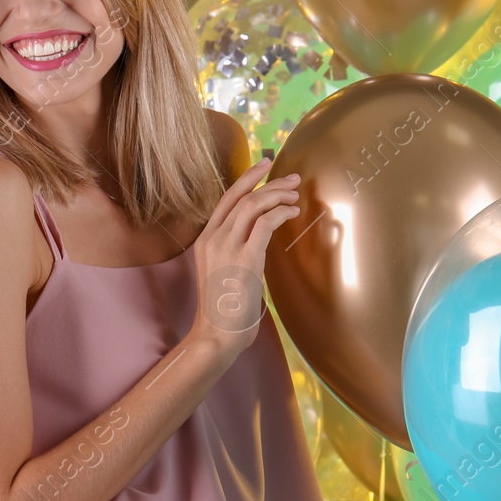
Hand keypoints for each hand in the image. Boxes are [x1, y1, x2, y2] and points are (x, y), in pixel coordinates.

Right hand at [187, 157, 299, 360]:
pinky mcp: (245, 258)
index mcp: (205, 239)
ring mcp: (227, 247)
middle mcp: (213, 238)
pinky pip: (264, 224)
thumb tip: (260, 238)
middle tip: (289, 176)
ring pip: (252, 205)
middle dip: (266, 181)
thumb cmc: (224, 310)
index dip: (246, 180)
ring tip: (295, 195)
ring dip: (276, 196)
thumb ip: (237, 251)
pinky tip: (292, 213)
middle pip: (240, 197)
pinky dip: (280, 214)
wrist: (217, 334)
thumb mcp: (224, 272)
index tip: (264, 166)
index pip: (226, 200)